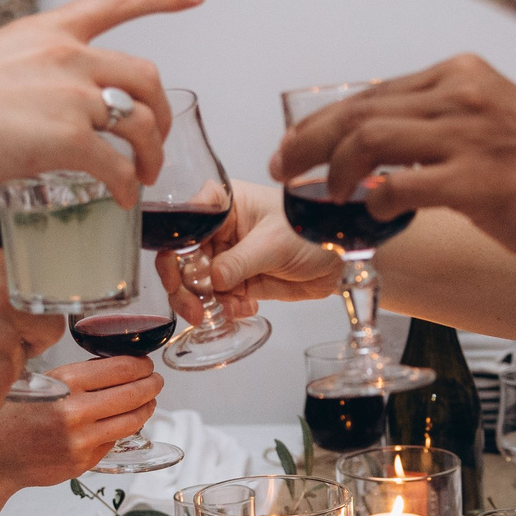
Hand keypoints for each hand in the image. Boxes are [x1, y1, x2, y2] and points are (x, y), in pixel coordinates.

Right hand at [0, 0, 203, 212]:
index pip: (115, 1)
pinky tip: (119, 200)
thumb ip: (21, 80)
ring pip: (140, 123)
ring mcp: (72, 95)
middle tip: (156, 136)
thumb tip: (26, 114)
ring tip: (143, 176)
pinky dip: (125, 186)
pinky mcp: (70, 138)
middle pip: (144, 75)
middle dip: (160, 110)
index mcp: (44, 31)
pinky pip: (118, 166)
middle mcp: (67, 55)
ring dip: (150, 154)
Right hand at [0, 356, 163, 491]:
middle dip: (151, 385)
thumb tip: (121, 367)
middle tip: (156, 381)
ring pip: (131, 421)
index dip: (142, 365)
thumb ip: (81, 375)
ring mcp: (81, 440)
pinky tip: (118, 423)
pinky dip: (121, 430)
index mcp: (65, 382)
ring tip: (148, 401)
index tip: (146, 364)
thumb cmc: (14, 415)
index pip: (122, 368)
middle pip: (134, 394)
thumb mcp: (44, 382)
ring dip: (146, 409)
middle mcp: (75, 411)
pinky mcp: (82, 462)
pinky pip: (113, 442)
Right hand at [157, 185, 342, 321]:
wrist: (340, 256)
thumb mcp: (275, 243)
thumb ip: (239, 262)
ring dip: (202, 304)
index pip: (184, 223)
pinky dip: (224, 309)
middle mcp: (217, 229)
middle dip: (183, 287)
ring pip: (194, 284)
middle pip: (180, 259)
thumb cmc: (312, 230)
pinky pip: (216, 299)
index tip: (181, 274)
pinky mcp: (237, 280)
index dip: (175, 250)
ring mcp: (225, 256)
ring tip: (222, 311)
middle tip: (195, 309)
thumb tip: (209, 280)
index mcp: (222, 204)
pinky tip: (245, 307)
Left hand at [265, 54, 515, 262]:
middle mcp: (462, 92)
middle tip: (284, 168)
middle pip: (359, 110)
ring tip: (325, 196)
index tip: (296, 145)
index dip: (323, 121)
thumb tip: (372, 148)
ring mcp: (469, 134)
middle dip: (309, 142)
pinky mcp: (476, 179)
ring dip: (333, 171)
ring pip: (368, 139)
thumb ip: (434, 123)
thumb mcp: (488, 119)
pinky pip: (400, 184)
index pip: (373, 91)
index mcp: (461, 73)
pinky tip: (370, 214)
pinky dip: (373, 200)